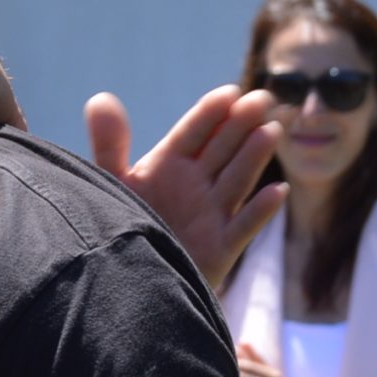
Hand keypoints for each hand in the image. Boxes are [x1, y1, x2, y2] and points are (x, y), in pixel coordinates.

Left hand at [85, 87, 285, 287]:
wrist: (132, 283)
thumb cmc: (124, 227)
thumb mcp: (114, 185)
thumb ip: (108, 145)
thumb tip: (99, 98)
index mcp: (170, 165)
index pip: (193, 133)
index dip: (210, 114)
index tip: (228, 94)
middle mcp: (196, 185)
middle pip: (223, 149)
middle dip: (241, 124)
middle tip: (261, 99)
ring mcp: (212, 215)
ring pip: (237, 181)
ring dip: (254, 157)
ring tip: (270, 131)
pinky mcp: (221, 248)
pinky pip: (244, 228)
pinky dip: (261, 211)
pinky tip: (277, 191)